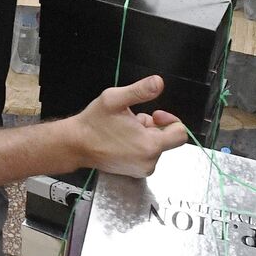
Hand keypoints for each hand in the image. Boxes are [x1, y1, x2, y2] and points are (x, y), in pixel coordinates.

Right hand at [72, 76, 189, 177]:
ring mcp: (142, 170)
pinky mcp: (135, 173)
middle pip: (167, 139)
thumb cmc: (94, 123)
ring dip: (145, 135)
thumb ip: (140, 90)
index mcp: (150, 145)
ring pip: (156, 146)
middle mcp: (149, 162)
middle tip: (132, 120)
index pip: (180, 134)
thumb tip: (159, 82)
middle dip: (153, 126)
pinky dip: (139, 145)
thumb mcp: (115, 99)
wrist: (75, 144)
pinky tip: (122, 140)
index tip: (154, 113)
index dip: (170, 119)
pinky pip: (147, 155)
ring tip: (124, 130)